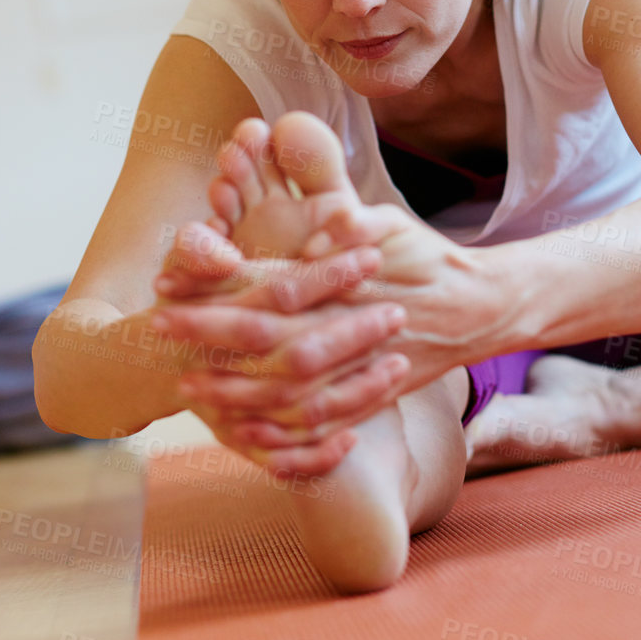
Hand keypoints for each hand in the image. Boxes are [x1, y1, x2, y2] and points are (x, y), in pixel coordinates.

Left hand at [164, 200, 513, 442]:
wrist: (482, 308)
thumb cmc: (425, 257)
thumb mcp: (387, 222)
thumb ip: (345, 213)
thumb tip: (306, 205)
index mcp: (348, 282)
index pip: (271, 281)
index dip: (219, 280)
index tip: (173, 274)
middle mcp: (351, 328)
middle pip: (269, 337)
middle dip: (210, 333)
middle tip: (158, 327)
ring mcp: (362, 370)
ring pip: (290, 390)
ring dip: (236, 390)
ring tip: (188, 387)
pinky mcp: (370, 399)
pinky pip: (320, 426)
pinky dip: (281, 433)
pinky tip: (242, 433)